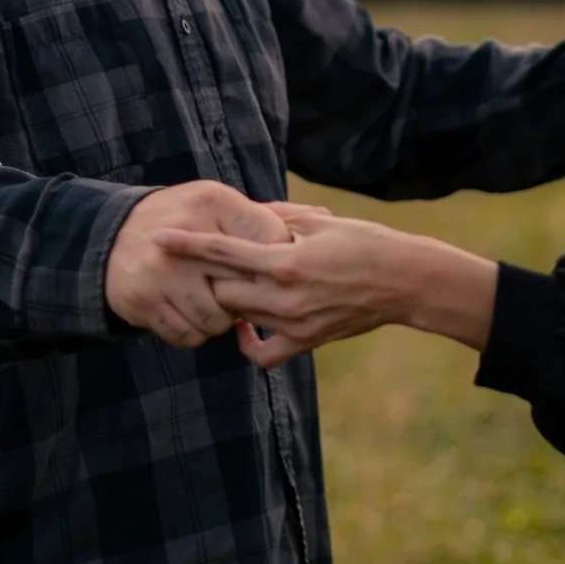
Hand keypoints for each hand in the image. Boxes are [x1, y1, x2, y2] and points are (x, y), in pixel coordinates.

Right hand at [104, 180, 293, 347]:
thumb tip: (323, 217)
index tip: (272, 271)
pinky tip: (191, 313)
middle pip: (246, 286)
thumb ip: (266, 216)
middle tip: (243, 293)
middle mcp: (185, 235)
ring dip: (221, 320)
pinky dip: (195, 332)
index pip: (269, 239)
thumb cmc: (184, 222)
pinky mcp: (143, 301)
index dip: (276, 263)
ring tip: (213, 301)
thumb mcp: (219, 205)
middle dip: (250, 296)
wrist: (110, 236)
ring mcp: (161, 272)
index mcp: (212, 202)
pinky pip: (190, 336)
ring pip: (218, 320)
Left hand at [154, 211, 499, 367]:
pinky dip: (248, 342)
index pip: (222, 251)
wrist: (406, 282)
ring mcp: (294, 323)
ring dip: (226, 301)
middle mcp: (285, 295)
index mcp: (286, 260)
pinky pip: (263, 353)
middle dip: (206, 275)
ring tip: (224, 285)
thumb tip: (250, 210)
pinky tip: (247, 326)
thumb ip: (282, 217)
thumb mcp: (323, 222)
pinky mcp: (306, 341)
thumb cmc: (368, 242)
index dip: (187, 244)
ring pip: (237, 317)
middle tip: (198, 263)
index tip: (158, 238)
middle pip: (220, 290)